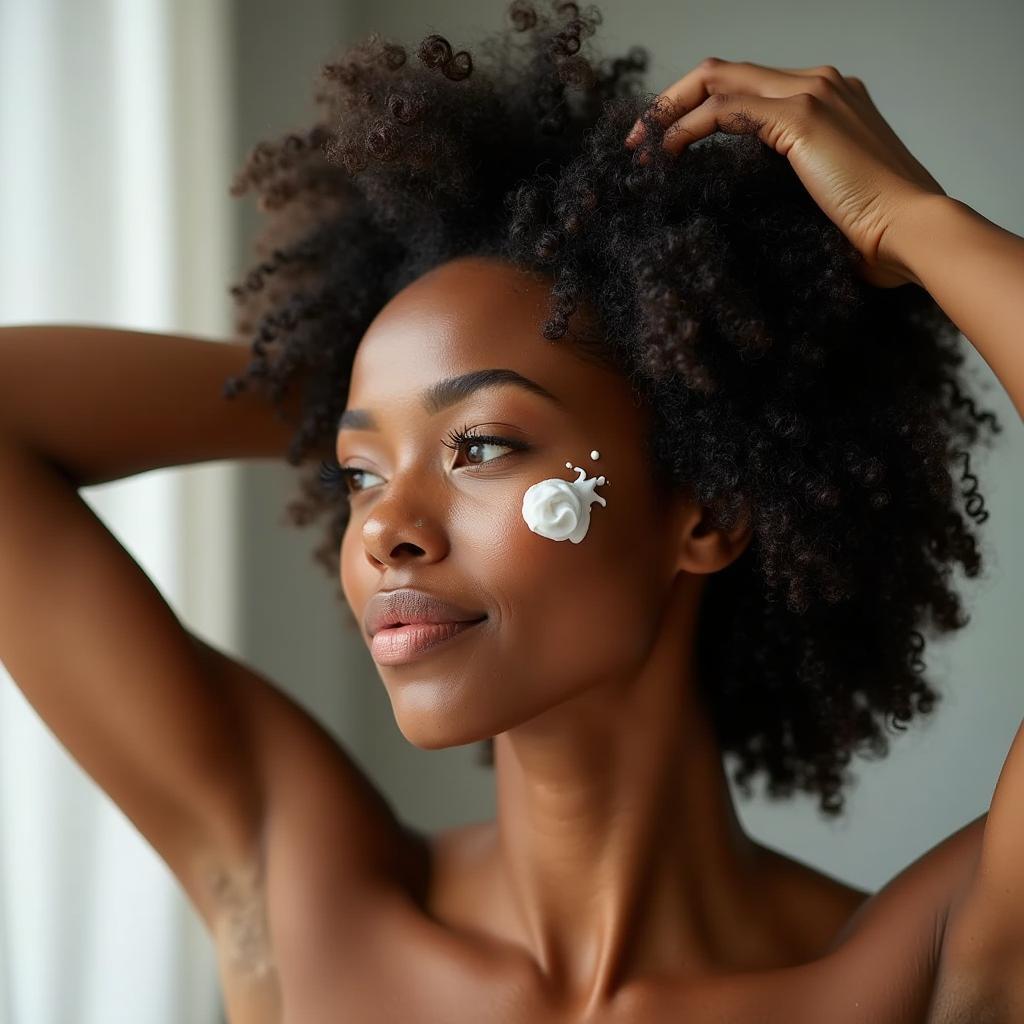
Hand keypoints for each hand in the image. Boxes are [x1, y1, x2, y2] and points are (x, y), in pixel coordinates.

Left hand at [624, 58, 946, 288]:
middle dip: (672, 100)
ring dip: (669, 112)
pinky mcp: (801, 117)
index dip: (698, 108)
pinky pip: (724, 110)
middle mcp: (819, 82)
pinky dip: (685, 129)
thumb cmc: (875, 232)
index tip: (666, 144)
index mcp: (828, 97)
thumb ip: (790, 182)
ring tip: (640, 149)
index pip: (747, 86)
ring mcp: (812, 93)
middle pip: (724, 71)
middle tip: (638, 140)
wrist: (911, 232)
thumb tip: (747, 202)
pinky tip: (664, 155)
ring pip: (717, 80)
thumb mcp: (822, 197)